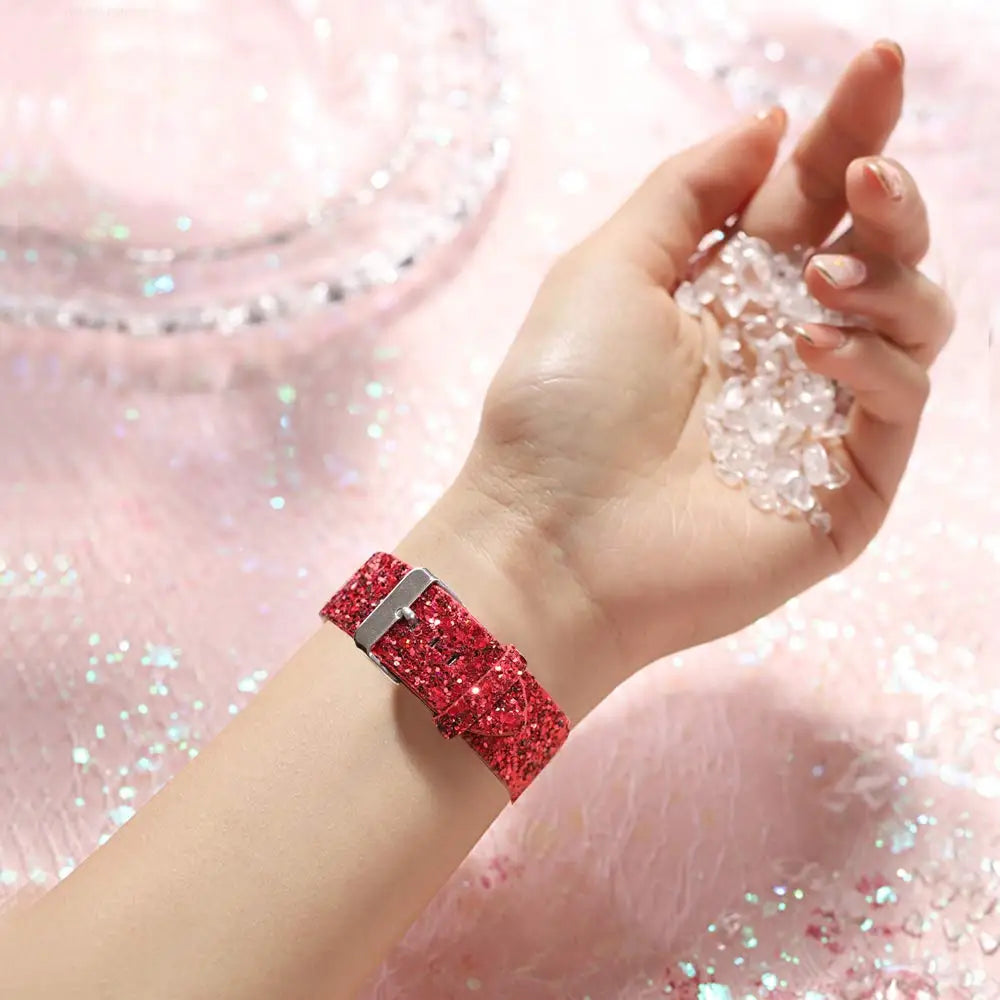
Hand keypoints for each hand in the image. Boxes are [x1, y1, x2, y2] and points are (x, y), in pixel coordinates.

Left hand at [428, 42, 951, 700]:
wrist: (549, 539)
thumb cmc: (559, 407)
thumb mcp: (608, 267)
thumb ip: (687, 190)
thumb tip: (771, 125)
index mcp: (725, 296)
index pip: (810, 202)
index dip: (849, 133)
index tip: (877, 65)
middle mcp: (779, 350)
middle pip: (878, 252)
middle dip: (889, 197)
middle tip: (864, 175)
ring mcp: (818, 421)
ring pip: (914, 321)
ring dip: (888, 276)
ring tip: (823, 278)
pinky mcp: (843, 489)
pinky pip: (899, 404)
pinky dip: (873, 362)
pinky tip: (814, 347)